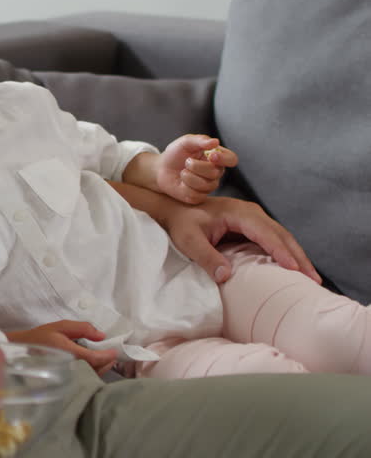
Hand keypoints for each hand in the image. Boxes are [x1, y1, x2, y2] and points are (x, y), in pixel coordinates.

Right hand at [6, 320, 116, 374]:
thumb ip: (82, 328)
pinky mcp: (65, 380)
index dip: (107, 355)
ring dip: (101, 368)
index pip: (94, 359)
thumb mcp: (60, 326)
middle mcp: (68, 367)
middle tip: (111, 354)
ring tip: (104, 359)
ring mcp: (67, 376)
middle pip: (95, 370)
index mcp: (67, 352)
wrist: (20, 351)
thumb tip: (101, 335)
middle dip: (107, 362)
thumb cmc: (40, 337)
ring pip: (91, 376)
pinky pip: (84, 378)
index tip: (114, 350)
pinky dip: (93, 372)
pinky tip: (93, 365)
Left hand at [156, 135, 238, 204]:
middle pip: (216, 173)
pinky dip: (185, 188)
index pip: (231, 159)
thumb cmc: (175, 153)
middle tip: (186, 162)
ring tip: (182, 172)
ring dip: (189, 177)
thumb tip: (216, 142)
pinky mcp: (198, 197)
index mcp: (217, 157)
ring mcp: (208, 186)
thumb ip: (200, 140)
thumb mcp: (185, 142)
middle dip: (197, 166)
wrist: (161, 169)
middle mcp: (216, 173)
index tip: (211, 156)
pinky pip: (196, 195)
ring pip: (206, 185)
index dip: (224, 159)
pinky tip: (181, 183)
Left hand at [161, 196, 321, 283]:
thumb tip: (226, 276)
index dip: (281, 252)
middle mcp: (251, 213)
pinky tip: (293, 269)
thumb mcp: (189, 240)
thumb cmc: (180, 223)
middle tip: (313, 280)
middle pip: (281, 235)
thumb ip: (206, 257)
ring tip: (310, 277)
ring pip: (281, 237)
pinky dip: (285, 253)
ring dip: (295, 256)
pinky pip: (272, 240)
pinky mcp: (251, 226)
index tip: (295, 270)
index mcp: (239, 213)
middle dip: (298, 257)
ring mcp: (253, 218)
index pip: (266, 233)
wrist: (175, 208)